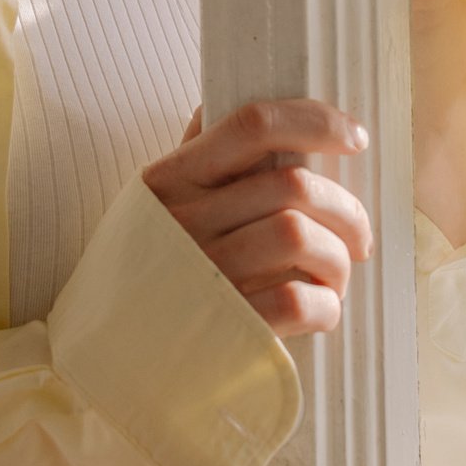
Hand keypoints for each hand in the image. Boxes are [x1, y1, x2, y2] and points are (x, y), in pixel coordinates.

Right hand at [144, 100, 373, 336]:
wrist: (107, 361)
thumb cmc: (147, 272)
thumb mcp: (153, 205)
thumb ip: (192, 156)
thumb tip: (225, 103)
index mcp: (172, 180)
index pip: (251, 125)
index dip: (315, 121)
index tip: (354, 136)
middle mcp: (185, 221)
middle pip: (292, 186)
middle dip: (346, 209)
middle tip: (358, 235)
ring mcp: (205, 274)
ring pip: (300, 236)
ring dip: (337, 258)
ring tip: (336, 275)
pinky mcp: (227, 327)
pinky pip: (299, 301)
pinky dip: (326, 306)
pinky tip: (320, 310)